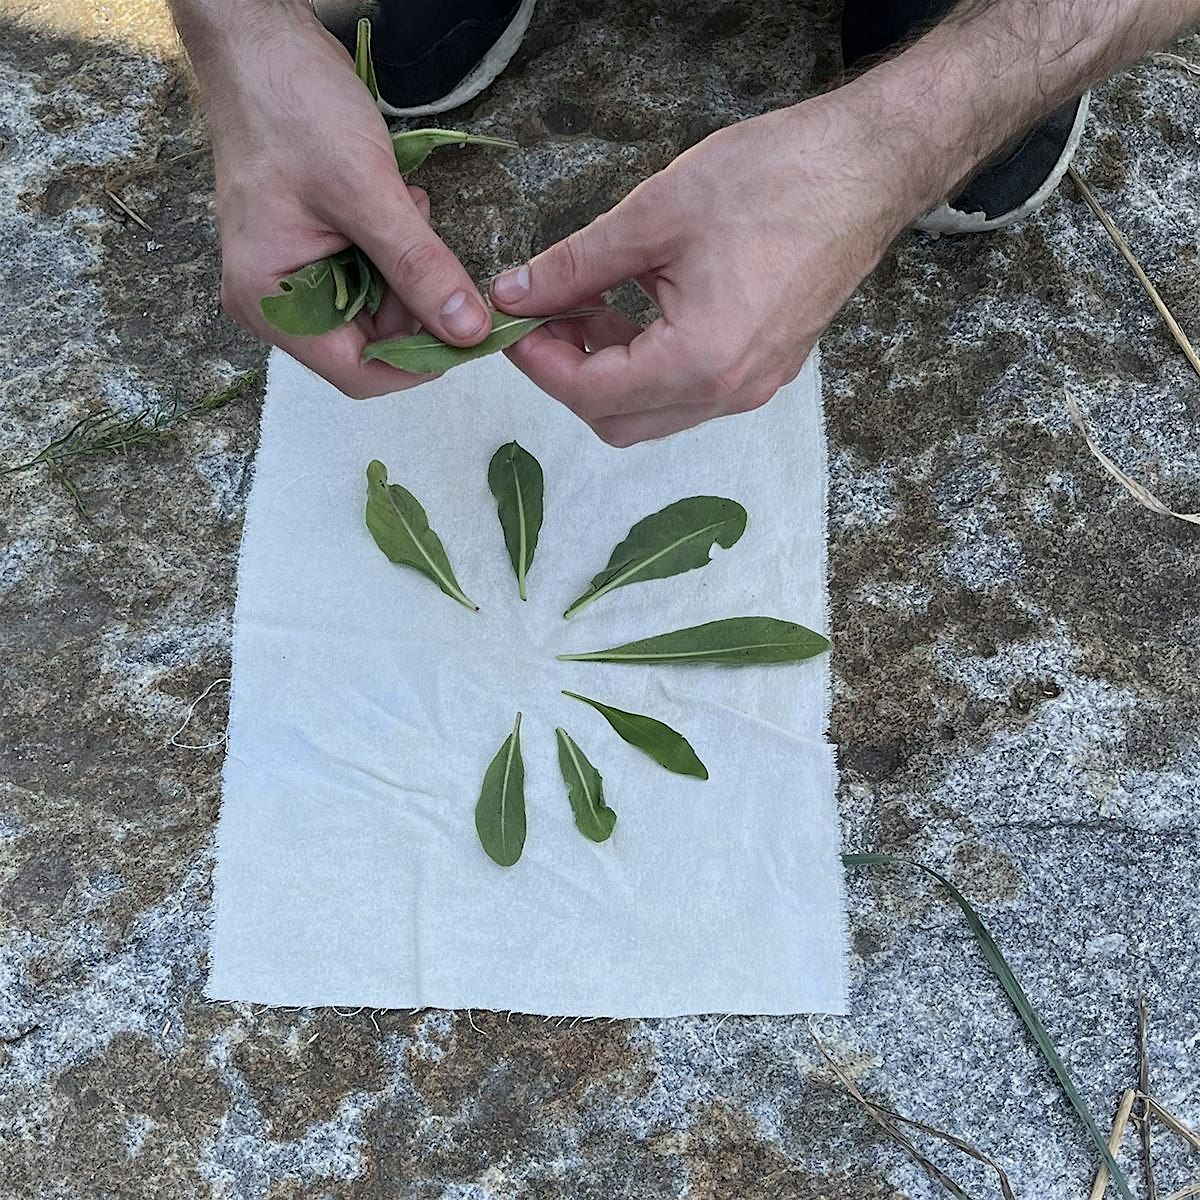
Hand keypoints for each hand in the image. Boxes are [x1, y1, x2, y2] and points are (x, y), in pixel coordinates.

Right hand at [193, 3, 491, 396]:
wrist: (258, 44)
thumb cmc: (293, 109)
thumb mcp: (366, 191)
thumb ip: (419, 267)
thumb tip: (469, 330)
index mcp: (270, 302)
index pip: (357, 373)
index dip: (417, 361)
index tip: (466, 328)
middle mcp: (274, 302)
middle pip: (369, 343)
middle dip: (413, 302)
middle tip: (429, 239)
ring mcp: (290, 277)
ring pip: (375, 309)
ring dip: (407, 268)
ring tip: (406, 204)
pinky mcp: (308, 252)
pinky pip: (367, 274)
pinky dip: (394, 247)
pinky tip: (396, 200)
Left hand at [491, 92, 923, 443]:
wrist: (866, 168)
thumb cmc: (775, 180)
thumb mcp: (654, 215)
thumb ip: (575, 264)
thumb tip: (517, 293)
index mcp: (702, 361)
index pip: (592, 395)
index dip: (539, 362)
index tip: (511, 323)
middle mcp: (729, 392)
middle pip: (618, 422)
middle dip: (569, 376)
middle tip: (542, 318)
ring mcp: (752, 387)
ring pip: (652, 412)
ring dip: (608, 371)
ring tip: (585, 304)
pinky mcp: (765, 369)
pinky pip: (687, 391)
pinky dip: (647, 363)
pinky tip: (634, 307)